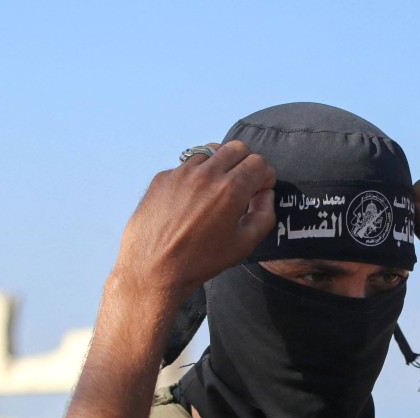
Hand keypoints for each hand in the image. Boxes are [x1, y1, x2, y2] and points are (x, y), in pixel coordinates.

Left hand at [115, 140, 276, 303]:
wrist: (153, 268)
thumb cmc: (201, 260)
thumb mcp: (244, 244)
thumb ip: (265, 215)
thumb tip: (266, 194)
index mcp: (231, 190)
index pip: (259, 163)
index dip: (266, 176)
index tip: (261, 190)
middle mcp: (206, 174)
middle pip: (237, 148)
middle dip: (247, 163)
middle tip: (245, 184)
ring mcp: (181, 172)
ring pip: (211, 151)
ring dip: (221, 165)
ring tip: (218, 188)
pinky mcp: (163, 177)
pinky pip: (187, 165)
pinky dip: (197, 175)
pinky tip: (194, 198)